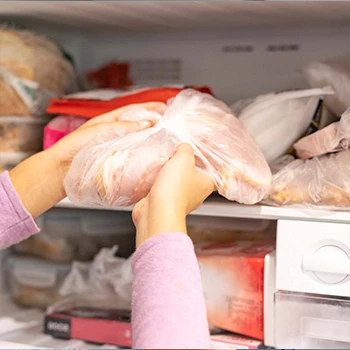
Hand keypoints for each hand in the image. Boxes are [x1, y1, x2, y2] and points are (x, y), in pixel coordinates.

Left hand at [51, 102, 165, 180]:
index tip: (164, 106)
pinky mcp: (117, 162)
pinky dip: (143, 156)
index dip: (149, 106)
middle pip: (138, 125)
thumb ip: (123, 126)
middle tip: (169, 125)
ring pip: (138, 141)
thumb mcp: (100, 130)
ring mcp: (117, 147)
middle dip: (154, 123)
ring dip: (150, 140)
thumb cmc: (75, 147)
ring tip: (164, 140)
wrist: (62, 169)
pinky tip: (152, 158)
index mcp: (109, 120)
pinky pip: (133, 156)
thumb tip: (147, 122)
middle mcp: (115, 133)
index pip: (133, 110)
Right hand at [132, 144, 214, 246]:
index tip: (199, 149)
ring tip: (163, 162)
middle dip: (185, 163)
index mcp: (207, 183)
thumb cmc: (175, 187)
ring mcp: (181, 200)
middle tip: (177, 153)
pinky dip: (160, 181)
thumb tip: (183, 147)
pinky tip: (154, 174)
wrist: (156, 211)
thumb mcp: (183, 158)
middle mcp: (197, 193)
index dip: (206, 157)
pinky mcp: (167, 203)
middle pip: (194, 173)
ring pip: (178, 181)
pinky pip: (165, 188)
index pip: (213, 168)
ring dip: (170, 172)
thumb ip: (185, 149)